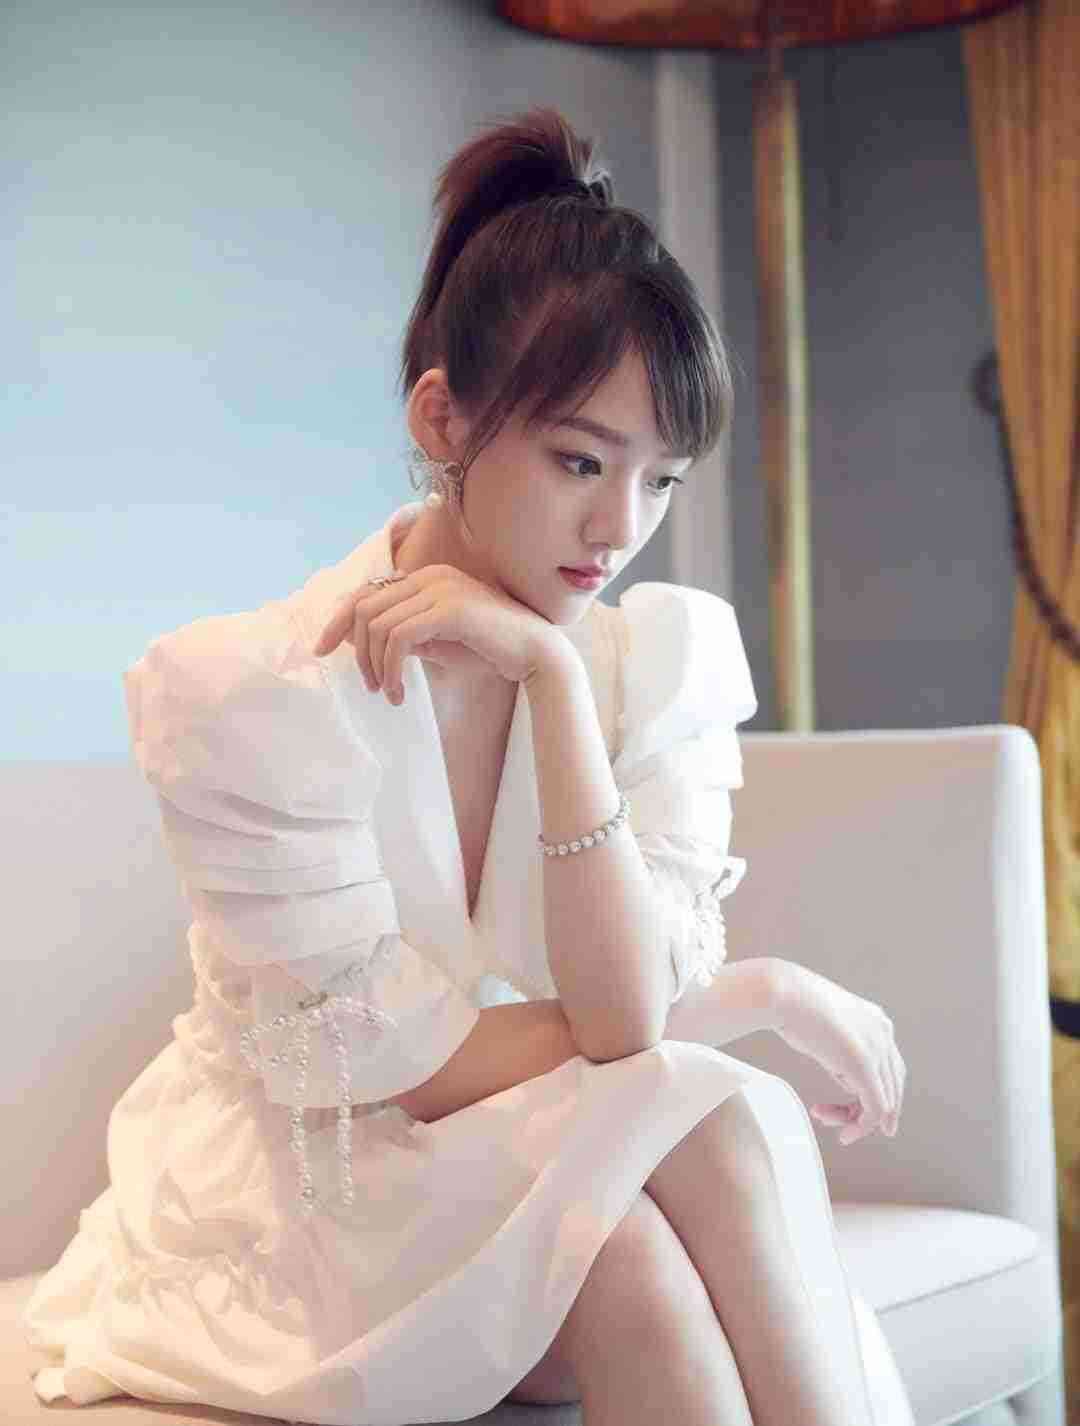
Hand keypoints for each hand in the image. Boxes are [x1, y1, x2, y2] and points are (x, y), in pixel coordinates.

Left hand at [312, 564, 567, 696]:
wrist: (536, 654)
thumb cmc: (489, 651)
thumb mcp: (437, 642)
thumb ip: (404, 635)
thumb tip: (363, 643)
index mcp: (427, 577)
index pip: (367, 591)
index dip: (338, 620)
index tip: (321, 649)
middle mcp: (430, 575)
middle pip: (365, 607)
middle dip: (357, 650)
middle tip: (369, 686)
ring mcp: (440, 588)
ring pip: (378, 625)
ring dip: (376, 666)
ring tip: (389, 692)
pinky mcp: (449, 608)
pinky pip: (399, 638)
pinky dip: (391, 669)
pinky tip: (400, 691)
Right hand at [772, 960, 905, 1144]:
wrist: (782, 993)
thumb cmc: (793, 1004)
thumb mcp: (826, 1028)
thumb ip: (842, 1050)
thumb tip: (845, 1076)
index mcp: (877, 1020)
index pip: (892, 1067)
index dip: (883, 1095)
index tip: (862, 1113)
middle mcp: (884, 1034)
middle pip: (893, 1086)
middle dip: (872, 1113)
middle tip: (850, 1131)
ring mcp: (877, 1049)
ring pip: (885, 1102)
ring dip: (858, 1122)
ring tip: (832, 1126)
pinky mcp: (864, 1066)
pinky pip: (874, 1109)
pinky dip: (861, 1127)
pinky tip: (845, 1134)